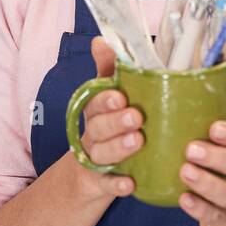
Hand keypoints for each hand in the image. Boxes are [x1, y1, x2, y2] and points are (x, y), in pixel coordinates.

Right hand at [72, 36, 141, 202]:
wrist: (88, 174)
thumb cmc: (108, 126)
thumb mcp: (107, 99)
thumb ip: (107, 70)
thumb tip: (100, 40)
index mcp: (96, 111)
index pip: (96, 102)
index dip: (106, 99)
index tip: (120, 95)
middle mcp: (93, 134)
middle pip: (98, 127)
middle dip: (116, 122)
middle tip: (136, 117)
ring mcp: (95, 159)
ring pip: (102, 154)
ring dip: (118, 148)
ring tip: (137, 142)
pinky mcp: (100, 184)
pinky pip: (106, 185)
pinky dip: (116, 185)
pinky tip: (129, 184)